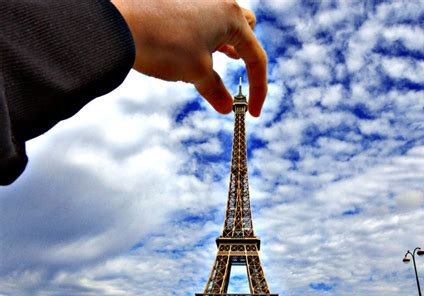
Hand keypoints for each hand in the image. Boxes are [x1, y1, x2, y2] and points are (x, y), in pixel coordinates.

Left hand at [111, 0, 266, 115]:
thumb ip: (216, 90)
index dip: (259, 89)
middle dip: (245, 52)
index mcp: (231, 17)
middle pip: (245, 28)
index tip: (252, 112)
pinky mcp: (180, 1)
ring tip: (215, 58)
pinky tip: (191, 47)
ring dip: (224, 43)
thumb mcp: (196, 72)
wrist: (119, 24)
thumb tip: (226, 107)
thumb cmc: (164, 45)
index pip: (256, 57)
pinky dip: (204, 35)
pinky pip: (202, 17)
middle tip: (236, 66)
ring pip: (222, 21)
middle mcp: (218, 1)